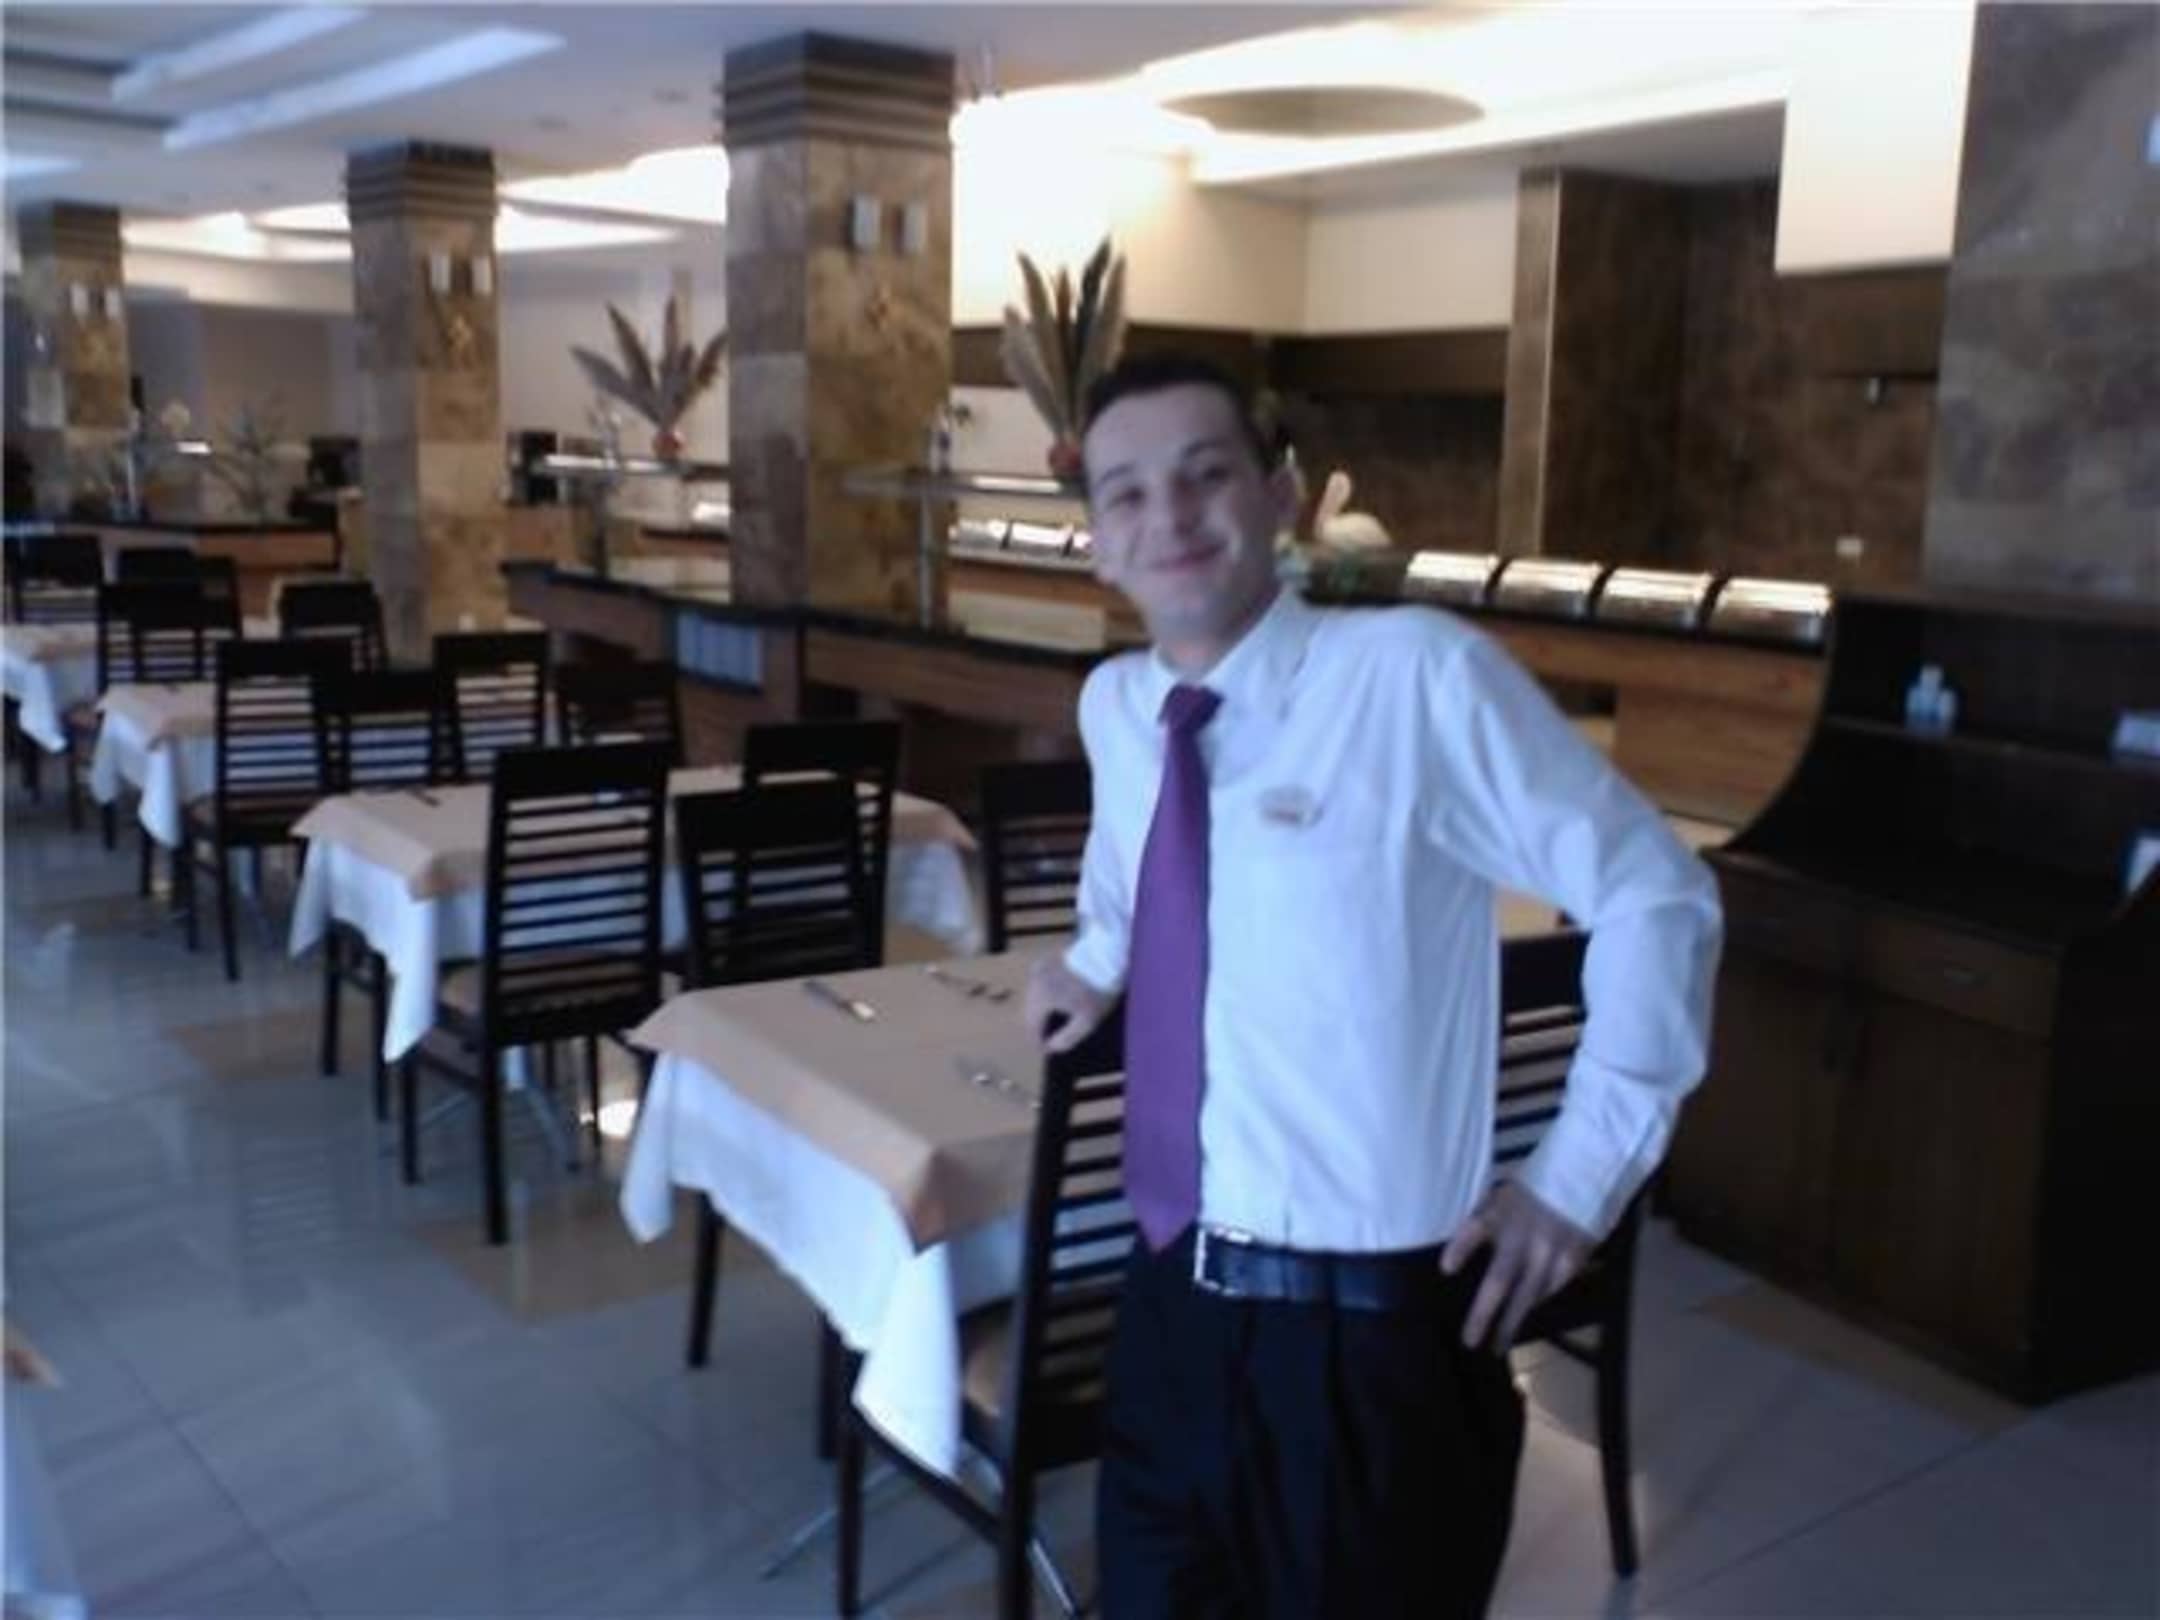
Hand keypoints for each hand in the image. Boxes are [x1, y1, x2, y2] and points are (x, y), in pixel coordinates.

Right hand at [1023, 955, 1112, 1053]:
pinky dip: (1045, 993)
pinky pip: (1040, 983)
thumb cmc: (1097, 989)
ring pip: (1033, 996)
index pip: (1031, 1026)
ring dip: (1041, 1009)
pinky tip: (1058, 998)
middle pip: (1029, 1011)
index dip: (1037, 1041)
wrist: (1106, 955)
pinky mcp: (1046, 961)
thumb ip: (1067, 1038)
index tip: (1046, 1049)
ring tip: (1054, 1019)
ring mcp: (1039, 969)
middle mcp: (1035, 982)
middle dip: (1038, 1025)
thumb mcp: (1087, 1020)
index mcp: (1041, 998)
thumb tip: (1052, 1047)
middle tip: (1050, 1037)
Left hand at [1441, 1180, 1592, 1351]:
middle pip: (1500, 1280)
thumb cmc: (1533, 1190)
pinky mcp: (1572, 1261)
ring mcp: (1550, 1252)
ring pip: (1528, 1296)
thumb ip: (1483, 1223)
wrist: (1581, 1179)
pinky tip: (1526, 1315)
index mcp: (1502, 1213)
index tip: (1446, 1269)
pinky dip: (1536, 1303)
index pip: (1476, 1230)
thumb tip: (1454, 1259)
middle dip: (1484, 1314)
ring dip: (1512, 1321)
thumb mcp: (1501, 1196)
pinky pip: (1551, 1289)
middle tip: (1470, 1341)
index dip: (1460, 1248)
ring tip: (1499, 1344)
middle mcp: (1524, 1236)